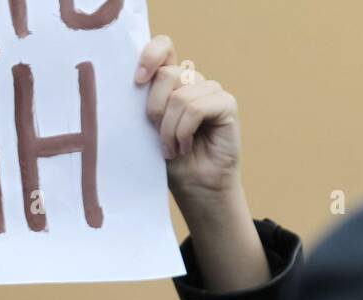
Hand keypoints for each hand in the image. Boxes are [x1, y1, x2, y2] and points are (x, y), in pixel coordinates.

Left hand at [139, 35, 241, 200]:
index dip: (150, 55)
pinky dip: (185, 131)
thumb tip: (137, 80)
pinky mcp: (226, 104)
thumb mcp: (150, 130)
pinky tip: (186, 146)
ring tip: (173, 148)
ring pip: (180, 96)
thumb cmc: (172, 163)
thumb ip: (147, 104)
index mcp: (172, 83)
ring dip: (170, 129)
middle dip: (155, 111)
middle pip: (166, 74)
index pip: (164, 47)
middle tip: (160, 138)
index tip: (137, 80)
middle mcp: (192, 82)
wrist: (195, 189)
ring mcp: (211, 91)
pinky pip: (197, 108)